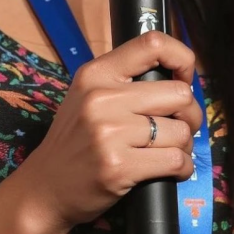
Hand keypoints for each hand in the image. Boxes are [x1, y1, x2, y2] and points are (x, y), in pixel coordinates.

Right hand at [17, 30, 202, 233]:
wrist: (44, 189)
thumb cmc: (75, 142)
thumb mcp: (88, 98)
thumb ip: (127, 83)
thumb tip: (182, 79)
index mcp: (96, 75)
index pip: (152, 44)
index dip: (182, 59)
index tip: (184, 78)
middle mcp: (102, 99)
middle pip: (180, 94)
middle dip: (189, 115)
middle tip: (178, 128)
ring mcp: (110, 133)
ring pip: (181, 132)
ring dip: (184, 146)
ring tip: (167, 153)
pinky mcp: (120, 167)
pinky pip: (177, 160)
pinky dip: (182, 168)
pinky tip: (171, 171)